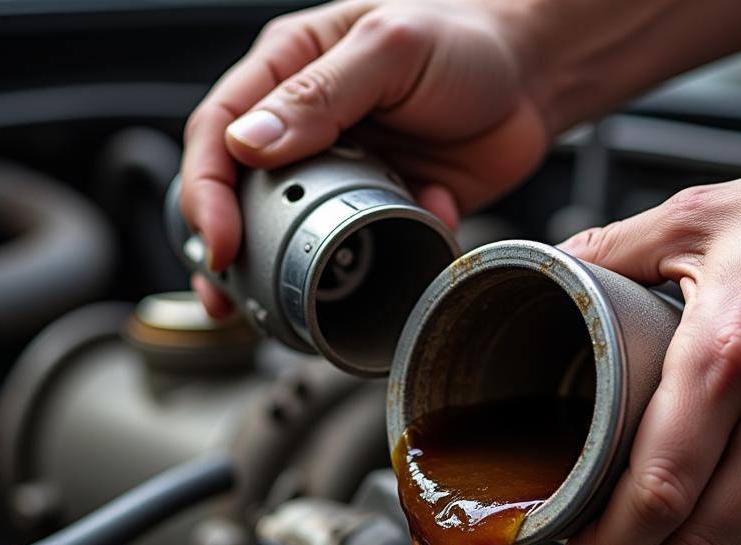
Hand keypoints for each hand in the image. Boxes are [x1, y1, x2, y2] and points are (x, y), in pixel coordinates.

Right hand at [180, 0, 549, 315]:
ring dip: (292, 277)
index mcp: (288, 74)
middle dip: (227, 255)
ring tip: (288, 311)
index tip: (218, 243)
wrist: (533, 77)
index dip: (206, 193)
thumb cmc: (462, 38)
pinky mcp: (384, 210)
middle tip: (225, 301)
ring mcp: (344, 175)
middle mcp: (306, 128)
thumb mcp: (389, 49)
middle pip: (241, 197)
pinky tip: (426, 223)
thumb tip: (248, 144)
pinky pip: (369, 250)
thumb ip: (320, 94)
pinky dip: (391, 255)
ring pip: (295, 236)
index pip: (218, 134)